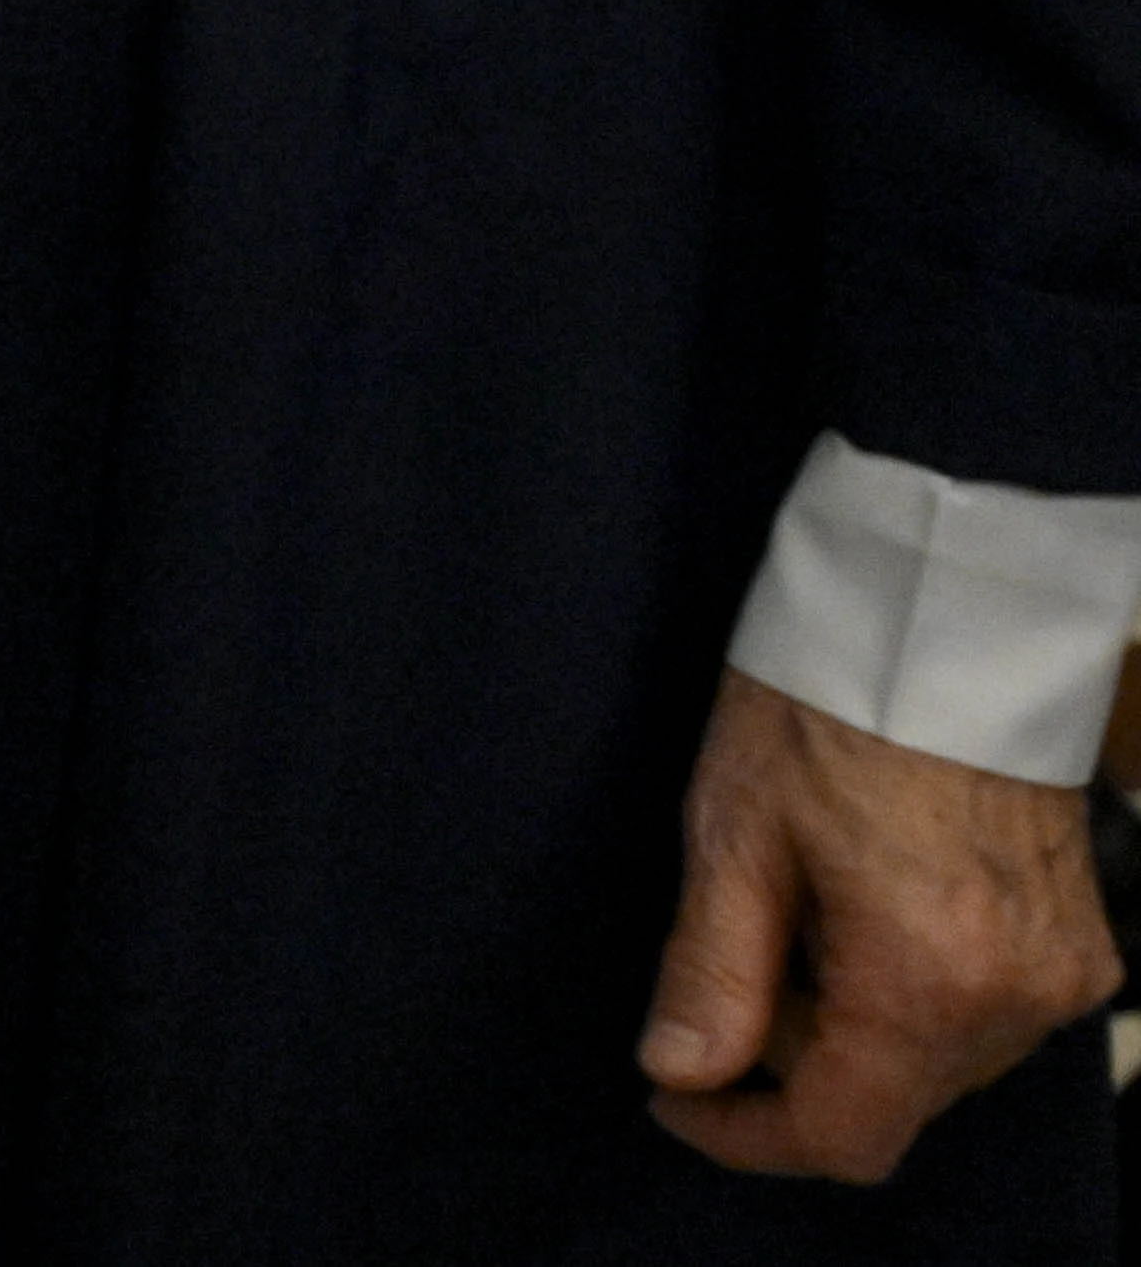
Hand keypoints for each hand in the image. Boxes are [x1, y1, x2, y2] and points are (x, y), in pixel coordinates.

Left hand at [638, 666, 1120, 1176]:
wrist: (945, 619)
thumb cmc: (823, 709)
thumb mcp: (734, 834)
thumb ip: (711, 970)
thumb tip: (678, 1072)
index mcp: (929, 981)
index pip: (844, 1135)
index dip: (746, 1137)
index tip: (673, 1097)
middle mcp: (1017, 998)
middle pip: (891, 1102)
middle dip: (793, 1064)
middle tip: (731, 963)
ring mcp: (1064, 973)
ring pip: (938, 1064)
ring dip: (854, 1028)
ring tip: (798, 916)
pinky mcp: (1084, 943)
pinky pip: (985, 1014)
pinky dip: (913, 994)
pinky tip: (863, 911)